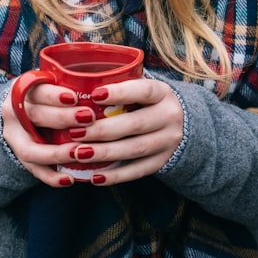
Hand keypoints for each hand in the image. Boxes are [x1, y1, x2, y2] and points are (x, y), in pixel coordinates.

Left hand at [0, 77, 184, 187]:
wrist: (182, 124)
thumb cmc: (147, 102)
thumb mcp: (143, 88)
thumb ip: (120, 85)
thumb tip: (77, 81)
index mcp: (162, 93)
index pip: (143, 90)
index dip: (119, 93)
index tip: (93, 94)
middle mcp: (169, 116)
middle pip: (135, 124)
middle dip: (102, 129)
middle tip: (75, 132)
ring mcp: (168, 141)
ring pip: (134, 149)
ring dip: (104, 153)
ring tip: (79, 154)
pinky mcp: (162, 161)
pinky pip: (137, 171)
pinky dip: (115, 175)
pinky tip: (94, 177)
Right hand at [0, 81, 90, 186]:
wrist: (18, 112)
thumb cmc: (45, 94)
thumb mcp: (49, 82)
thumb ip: (69, 81)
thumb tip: (105, 82)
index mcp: (22, 89)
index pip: (36, 90)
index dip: (54, 95)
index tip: (75, 97)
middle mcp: (14, 113)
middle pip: (35, 116)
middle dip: (62, 118)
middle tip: (88, 119)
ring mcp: (15, 137)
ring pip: (31, 149)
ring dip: (56, 153)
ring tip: (80, 152)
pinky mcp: (21, 157)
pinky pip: (34, 170)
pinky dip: (51, 177)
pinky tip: (70, 179)